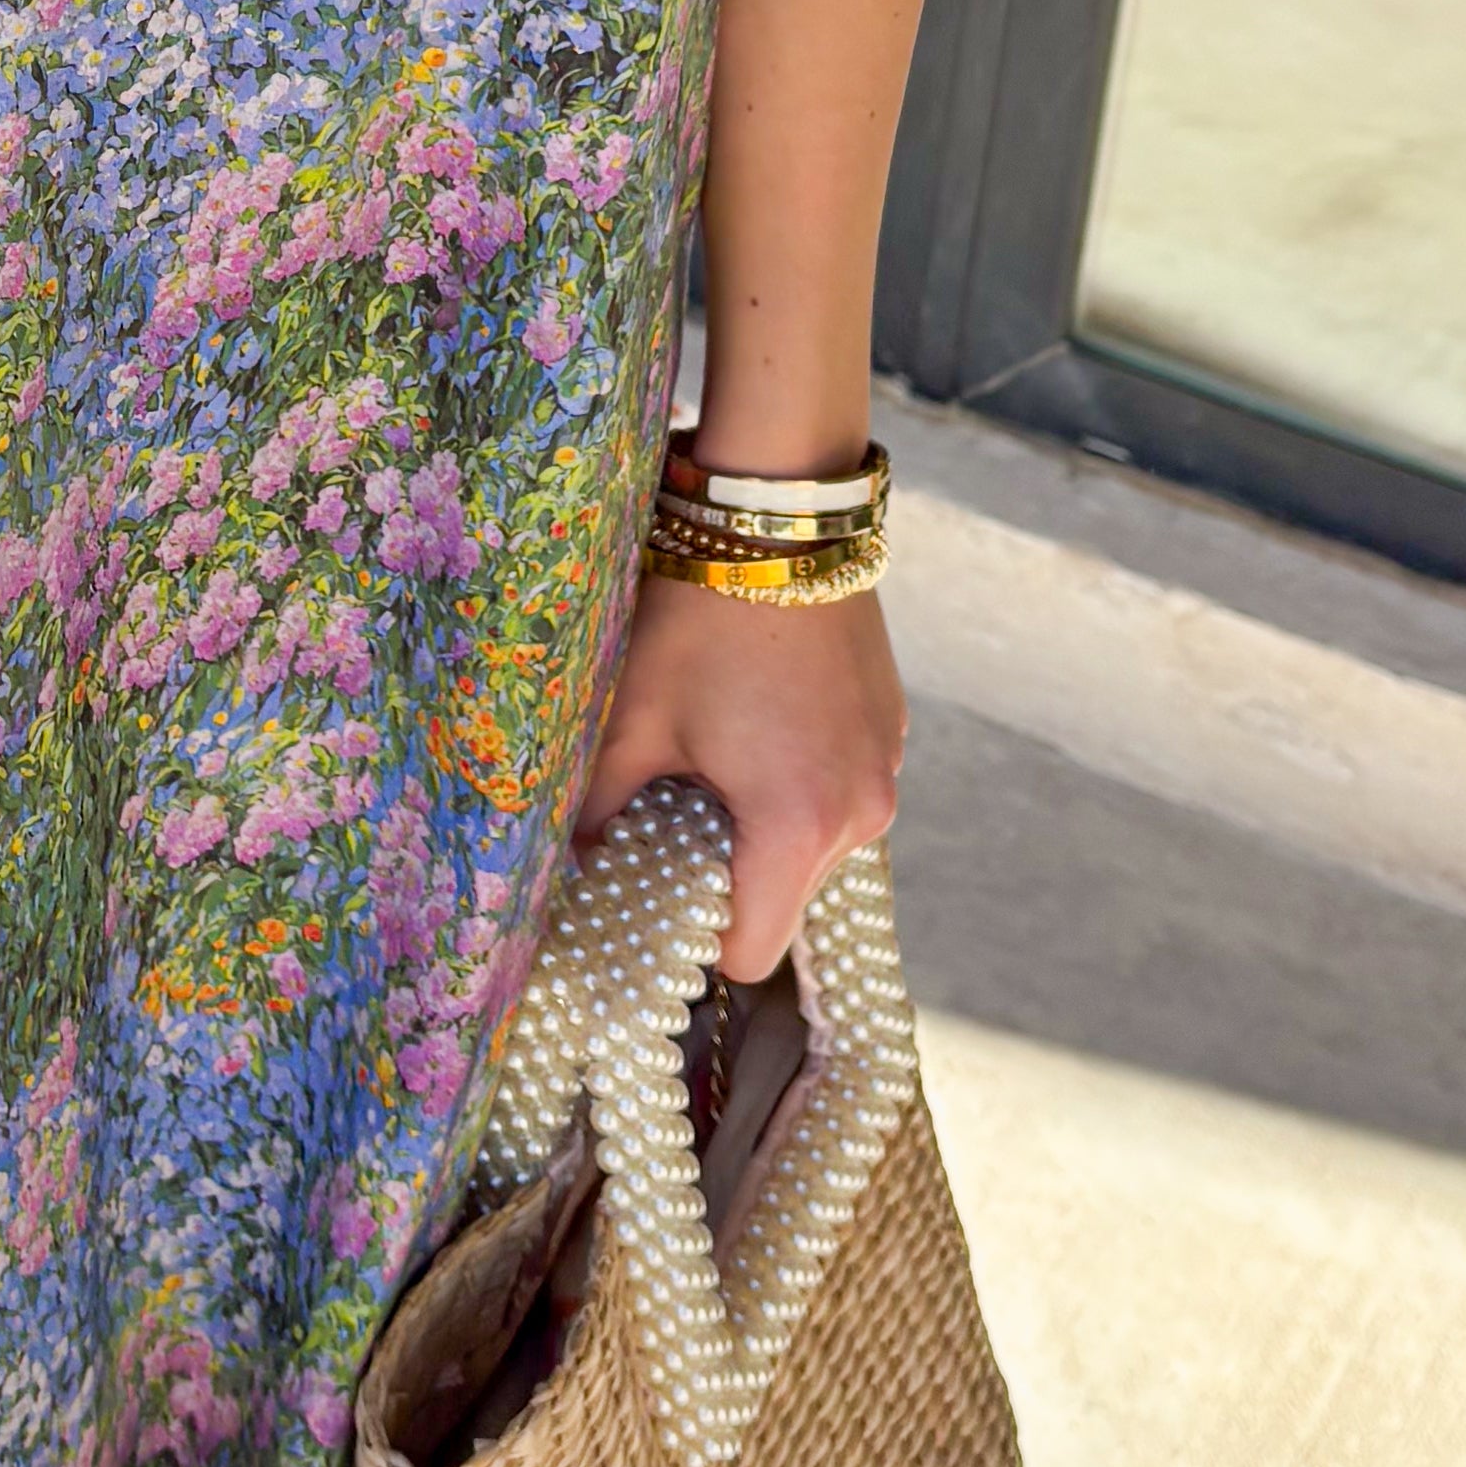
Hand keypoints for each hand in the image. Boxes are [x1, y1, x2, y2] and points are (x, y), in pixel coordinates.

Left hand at [572, 572, 906, 982]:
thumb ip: (597, 809)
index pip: (749, 950)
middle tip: (669, 805)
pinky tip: (752, 717)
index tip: (651, 889)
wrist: (777, 516)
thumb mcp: (630, 718)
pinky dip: (795, 778)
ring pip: (812, 843)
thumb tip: (571, 862)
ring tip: (712, 750)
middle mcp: (863, 813)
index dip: (692, 933)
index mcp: (798, 826)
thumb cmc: (695, 619)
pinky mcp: (893, 729)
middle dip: (724, 868)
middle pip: (783, 897)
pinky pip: (837, 789)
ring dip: (762, 821)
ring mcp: (888, 769)